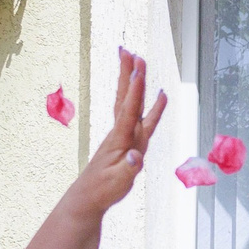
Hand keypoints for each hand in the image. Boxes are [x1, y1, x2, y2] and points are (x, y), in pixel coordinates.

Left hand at [62, 48, 166, 220]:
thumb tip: (137, 155)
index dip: (135, 90)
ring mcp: (124, 135)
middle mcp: (121, 132)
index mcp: (121, 140)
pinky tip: (159, 96)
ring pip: (129, 102)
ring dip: (132, 82)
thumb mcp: (119, 182)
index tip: (138, 68)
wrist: (89, 197)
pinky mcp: (127, 140)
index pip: (129, 110)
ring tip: (137, 62)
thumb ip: (130, 168)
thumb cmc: (104, 190)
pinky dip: (148, 104)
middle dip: (129, 75)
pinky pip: (139, 116)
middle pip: (125, 98)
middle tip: (130, 51)